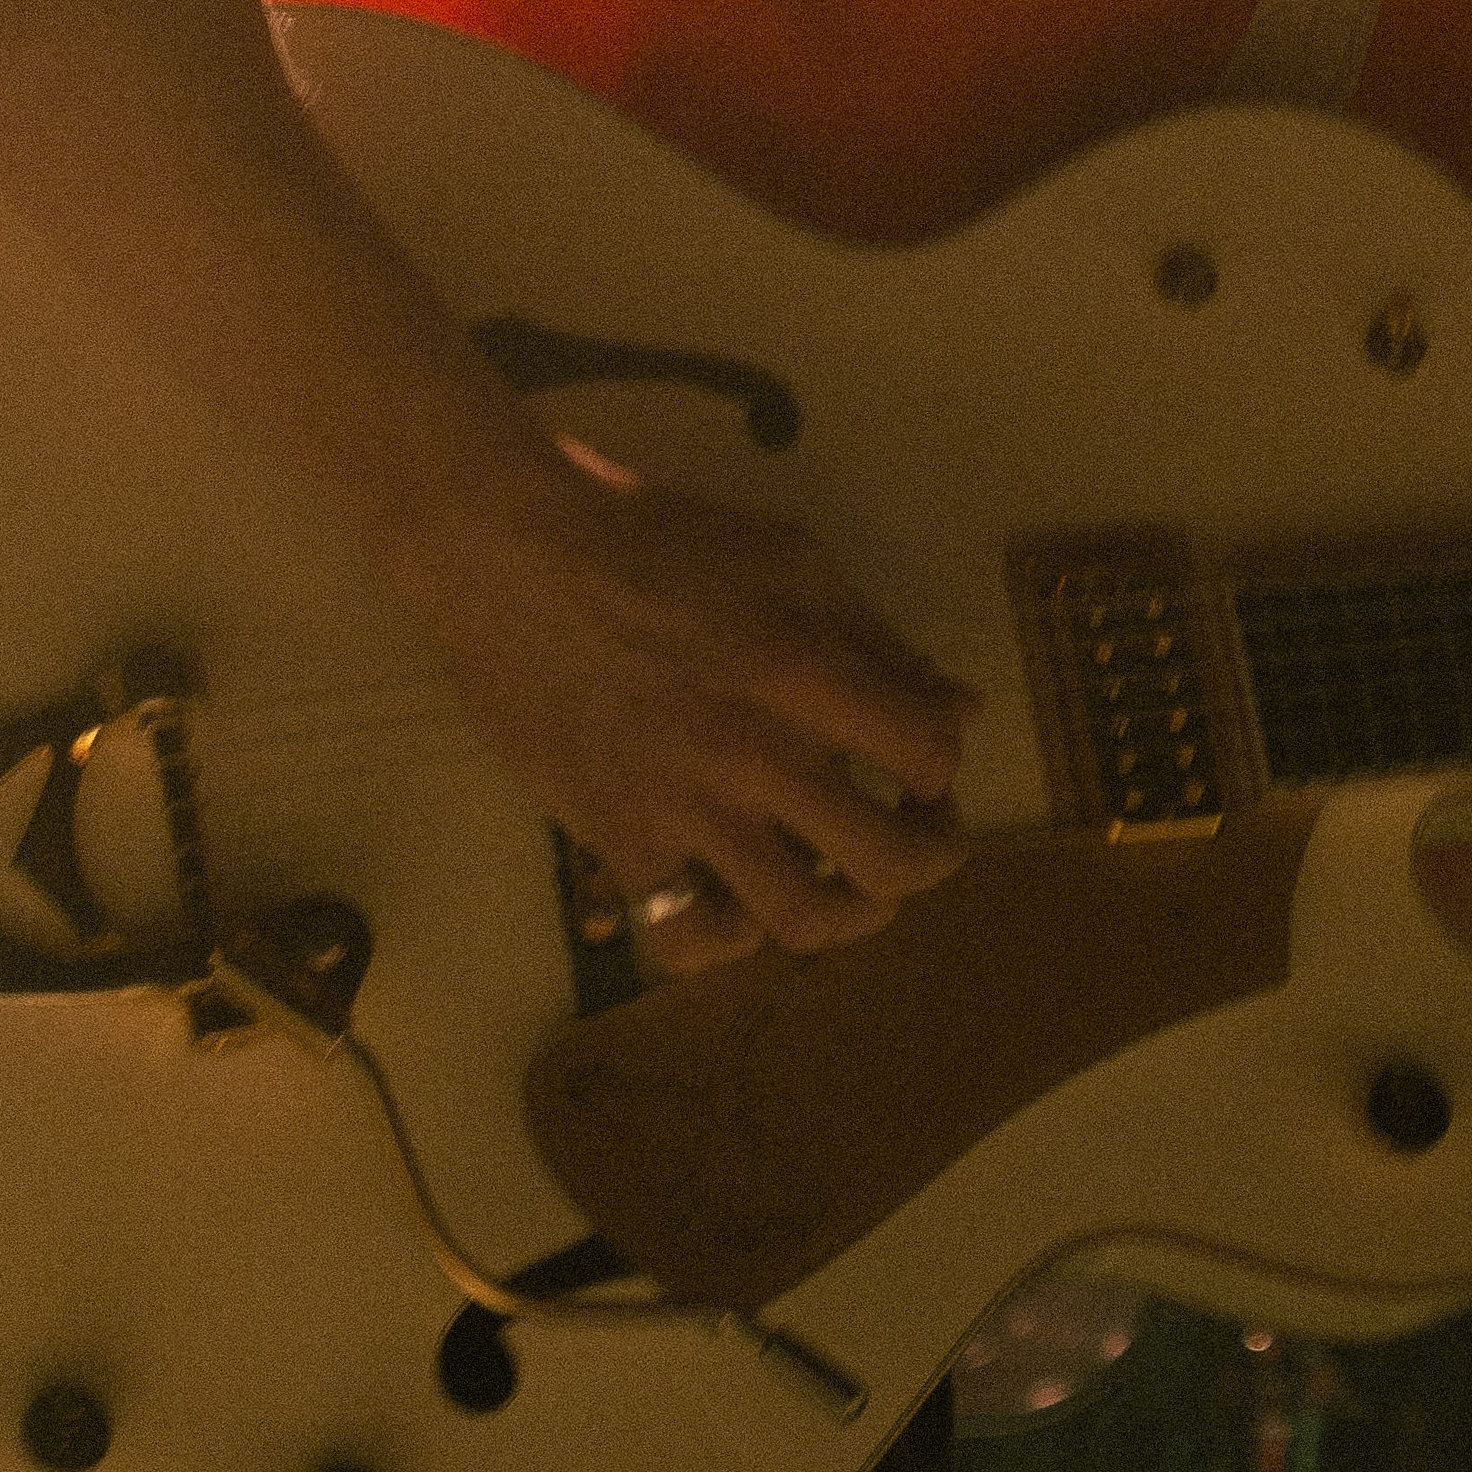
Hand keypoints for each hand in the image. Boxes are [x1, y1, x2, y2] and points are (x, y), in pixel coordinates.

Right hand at [387, 437, 976, 972]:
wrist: (509, 553)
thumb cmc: (656, 536)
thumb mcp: (789, 557)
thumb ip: (877, 638)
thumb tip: (961, 708)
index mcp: (805, 670)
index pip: (928, 754)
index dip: (944, 765)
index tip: (923, 760)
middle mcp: (755, 754)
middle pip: (891, 860)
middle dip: (930, 855)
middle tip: (917, 833)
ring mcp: (685, 808)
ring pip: (802, 919)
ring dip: (850, 916)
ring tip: (850, 889)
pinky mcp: (619, 839)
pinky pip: (689, 935)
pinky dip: (727, 935)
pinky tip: (736, 902)